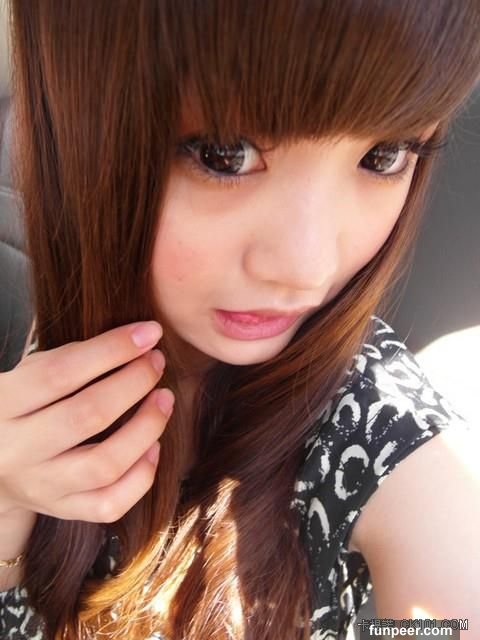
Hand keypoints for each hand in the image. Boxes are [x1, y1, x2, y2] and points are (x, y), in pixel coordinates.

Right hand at [0, 321, 173, 522]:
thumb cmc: (27, 406)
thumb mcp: (32, 374)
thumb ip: (73, 358)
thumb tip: (137, 342)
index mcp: (3, 403)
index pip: (61, 372)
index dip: (112, 348)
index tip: (149, 332)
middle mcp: (17, 450)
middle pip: (88, 415)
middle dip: (135, 382)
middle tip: (156, 362)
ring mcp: (40, 486)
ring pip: (105, 464)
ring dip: (147, 427)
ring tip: (164, 399)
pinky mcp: (63, 510)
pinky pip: (111, 503)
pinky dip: (142, 474)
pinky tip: (153, 446)